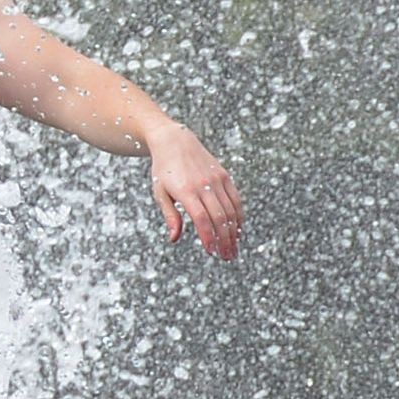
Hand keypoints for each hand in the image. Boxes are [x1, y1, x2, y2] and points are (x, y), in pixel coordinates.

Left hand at [146, 123, 242, 258]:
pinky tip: (237, 230)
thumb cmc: (164, 170)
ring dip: (233, 232)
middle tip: (226, 256)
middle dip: (225, 240)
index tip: (211, 251)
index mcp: (185, 190)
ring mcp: (217, 179)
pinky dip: (239, 217)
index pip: (201, 218)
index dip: (208, 237)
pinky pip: (235, 200)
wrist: (175, 141)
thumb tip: (174, 238)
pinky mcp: (224, 176)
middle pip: (219, 217)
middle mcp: (204, 184)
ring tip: (233, 248)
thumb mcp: (160, 192)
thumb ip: (169, 215)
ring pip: (230, 210)